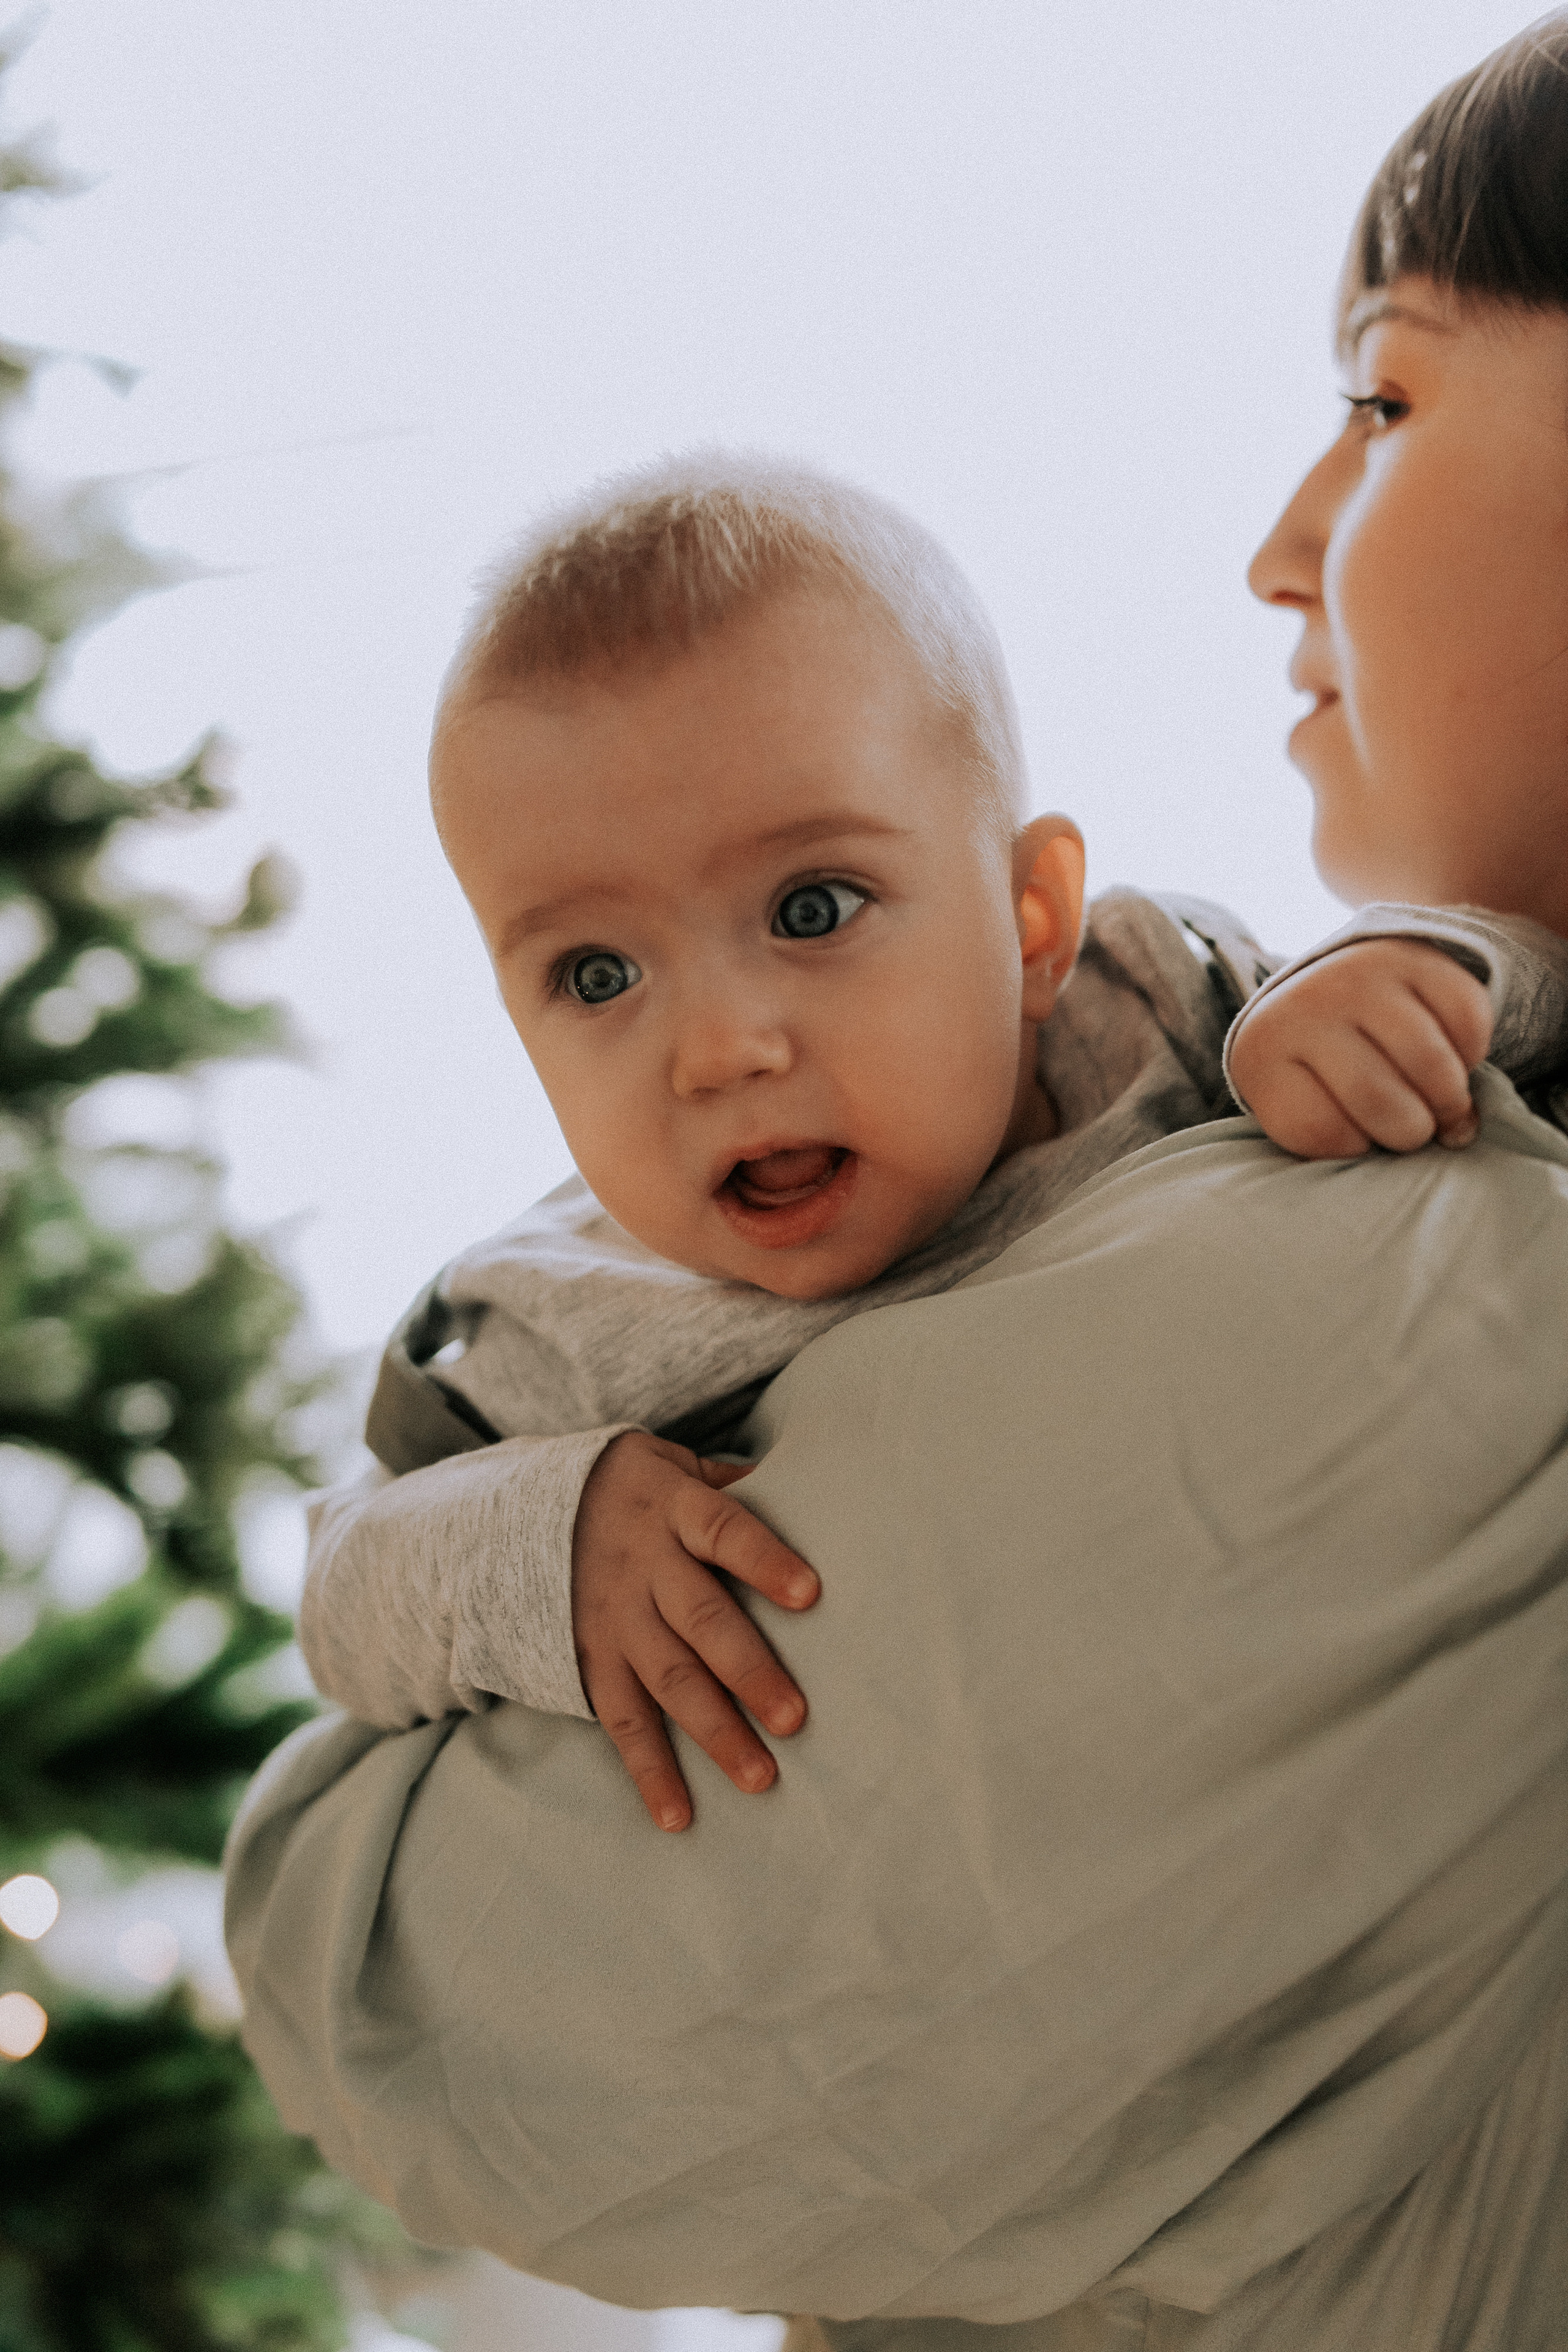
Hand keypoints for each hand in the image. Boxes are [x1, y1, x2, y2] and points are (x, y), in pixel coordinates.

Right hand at [571, 1430, 818, 1831]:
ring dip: (714, 1732)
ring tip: (759, 1778)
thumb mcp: (678, 1465)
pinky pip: (620, 1720)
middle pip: (701, 1621)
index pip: (726, 1533)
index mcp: (675, 1509)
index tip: (810, 1594)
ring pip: (666, 1680)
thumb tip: (820, 1486)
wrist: (522, 1505)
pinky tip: (678, 1816)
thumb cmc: (637, 1486)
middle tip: (794, 1718)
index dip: (766, 1561)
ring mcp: (614, 1618)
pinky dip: (648, 1770)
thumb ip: (737, 1484)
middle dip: (748, 1671)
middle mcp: (644, 1567)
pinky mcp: (591, 1660)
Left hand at [1229, 939, 1493, 1158]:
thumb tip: (1456, 1139)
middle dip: (1411, 1133)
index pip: (1320, 1131)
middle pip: (1381, 1103)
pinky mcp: (1417, 957)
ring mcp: (1361, 975)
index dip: (1351, 1146)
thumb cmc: (1321, 1071)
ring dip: (1449, 1100)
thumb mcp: (1308, 1106)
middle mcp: (1305, 1006)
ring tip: (1437, 1102)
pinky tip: (1446, 1053)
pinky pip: (1469, 1025)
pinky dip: (1471, 1053)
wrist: (1331, 987)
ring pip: (1432, 1066)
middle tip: (1411, 1127)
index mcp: (1262, 1054)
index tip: (1351, 1131)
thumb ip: (1350, 1140)